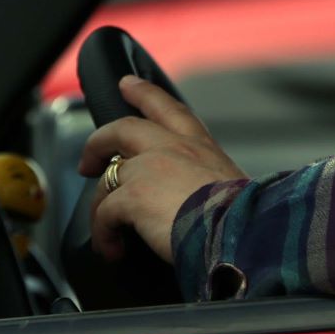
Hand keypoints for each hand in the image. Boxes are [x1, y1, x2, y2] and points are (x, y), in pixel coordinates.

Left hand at [76, 75, 246, 262]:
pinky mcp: (133, 195)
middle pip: (124, 129)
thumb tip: (203, 208)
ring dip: (100, 205)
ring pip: (108, 177)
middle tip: (88, 160)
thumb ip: (210, 186)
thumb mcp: (236, 190)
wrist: (242, 234)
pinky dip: (102, 233)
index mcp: (202, 147)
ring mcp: (150, 167)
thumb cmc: (246, 221)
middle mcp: (174, 148)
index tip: (127, 84)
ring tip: (105, 231)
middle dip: (99, 141)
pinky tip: (111, 249)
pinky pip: (104, 213)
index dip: (145, 93)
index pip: (170, 110)